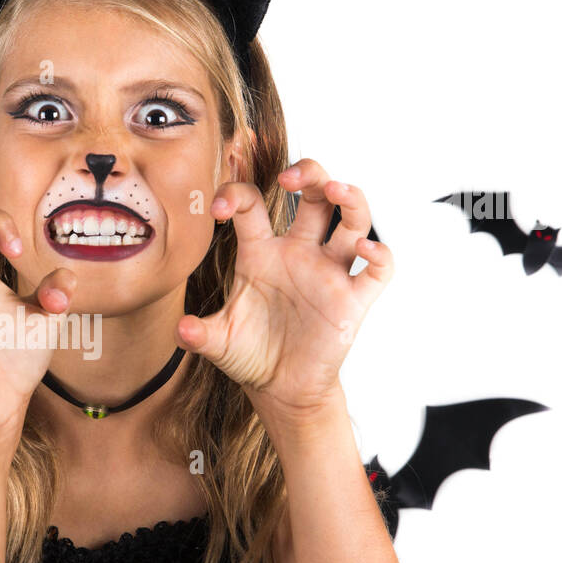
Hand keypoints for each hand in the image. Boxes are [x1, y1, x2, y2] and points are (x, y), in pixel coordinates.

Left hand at [176, 159, 392, 423]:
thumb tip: (182, 330)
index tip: (219, 209)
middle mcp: (297, 253)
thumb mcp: (218, 342)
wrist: (281, 389)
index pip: (252, 205)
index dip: (237, 194)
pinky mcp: (352, 299)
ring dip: (351, 199)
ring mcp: (327, 272)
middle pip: (314, 195)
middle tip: (290, 177)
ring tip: (336, 190)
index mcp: (260, 253)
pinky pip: (377, 269)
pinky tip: (364, 248)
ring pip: (352, 219)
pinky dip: (379, 254)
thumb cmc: (250, 355)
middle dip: (309, 173)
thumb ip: (198, 334)